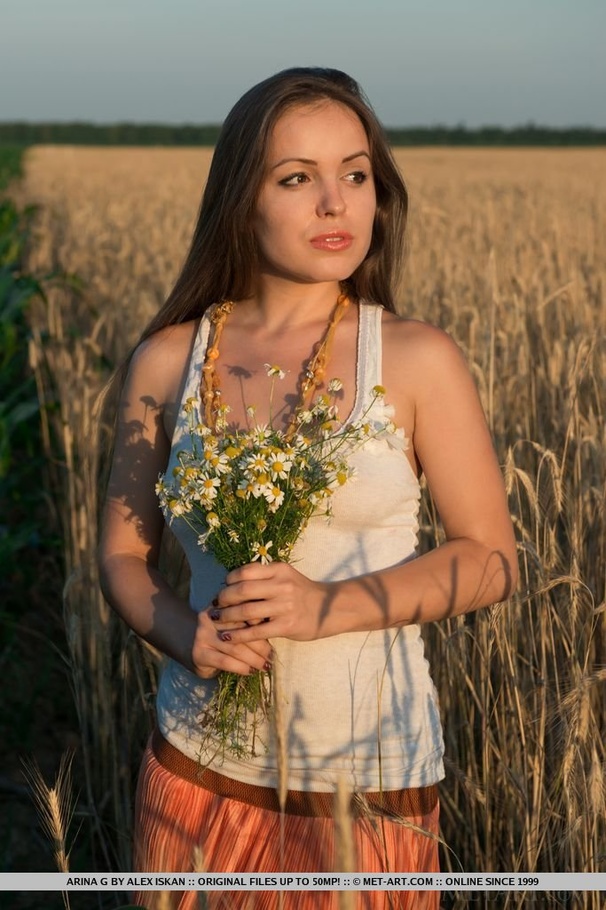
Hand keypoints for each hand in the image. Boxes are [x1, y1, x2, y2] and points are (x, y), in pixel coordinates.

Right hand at [192, 603, 272, 677]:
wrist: (196, 649)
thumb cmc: (225, 634)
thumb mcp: (237, 622)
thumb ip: (251, 619)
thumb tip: (276, 625)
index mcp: (222, 604)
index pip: (244, 610)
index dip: (260, 622)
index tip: (274, 632)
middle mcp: (210, 616)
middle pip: (240, 630)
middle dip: (260, 645)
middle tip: (273, 655)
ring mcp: (202, 634)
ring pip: (235, 648)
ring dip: (254, 659)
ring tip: (265, 666)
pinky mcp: (199, 653)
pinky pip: (225, 661)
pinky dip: (241, 667)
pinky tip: (251, 671)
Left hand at [209, 562, 332, 643]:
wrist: (328, 608)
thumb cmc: (301, 592)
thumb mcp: (285, 576)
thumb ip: (264, 577)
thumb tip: (232, 582)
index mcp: (279, 570)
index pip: (246, 572)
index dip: (229, 580)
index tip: (223, 588)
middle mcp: (282, 585)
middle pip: (242, 590)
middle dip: (224, 598)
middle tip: (215, 605)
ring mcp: (285, 606)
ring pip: (247, 611)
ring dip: (227, 616)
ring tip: (217, 619)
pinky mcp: (286, 625)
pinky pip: (256, 631)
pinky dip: (238, 634)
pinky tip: (228, 636)